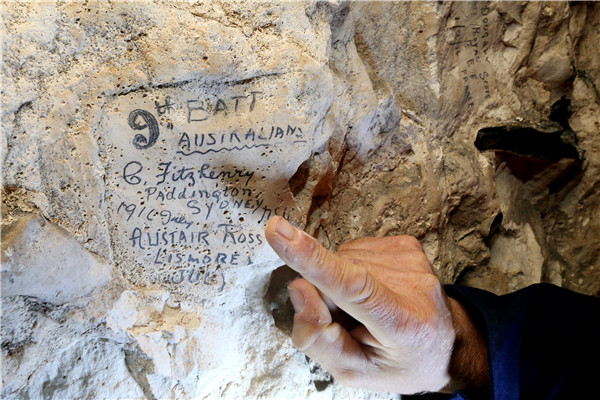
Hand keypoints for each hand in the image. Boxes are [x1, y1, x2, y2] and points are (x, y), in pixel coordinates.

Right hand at [265, 216, 487, 393]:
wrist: (445, 344)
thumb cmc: (398, 362)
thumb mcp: (355, 372)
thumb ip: (319, 339)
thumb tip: (299, 287)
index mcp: (403, 324)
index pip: (351, 285)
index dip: (312, 259)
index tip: (279, 231)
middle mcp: (412, 284)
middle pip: (337, 275)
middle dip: (327, 297)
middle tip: (348, 323)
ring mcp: (412, 259)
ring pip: (342, 259)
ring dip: (341, 284)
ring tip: (366, 309)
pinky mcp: (407, 243)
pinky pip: (355, 251)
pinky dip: (353, 270)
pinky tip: (374, 289)